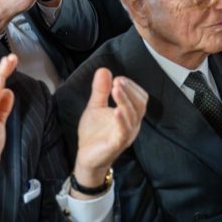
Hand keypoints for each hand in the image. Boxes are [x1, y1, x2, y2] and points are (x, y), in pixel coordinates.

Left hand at [73, 68, 146, 197]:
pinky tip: (115, 111)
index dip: (131, 87)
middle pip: (139, 105)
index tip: (118, 78)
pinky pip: (123, 132)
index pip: (139, 98)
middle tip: (117, 81)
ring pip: (132, 116)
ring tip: (115, 88)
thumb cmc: (95, 132)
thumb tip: (104, 69)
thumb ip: (100, 90)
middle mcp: (132, 124)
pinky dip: (121, 120)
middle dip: (129, 91)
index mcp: (129, 115)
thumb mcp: (95, 107)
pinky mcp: (117, 144)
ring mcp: (125, 135)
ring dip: (124, 101)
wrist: (87, 156)